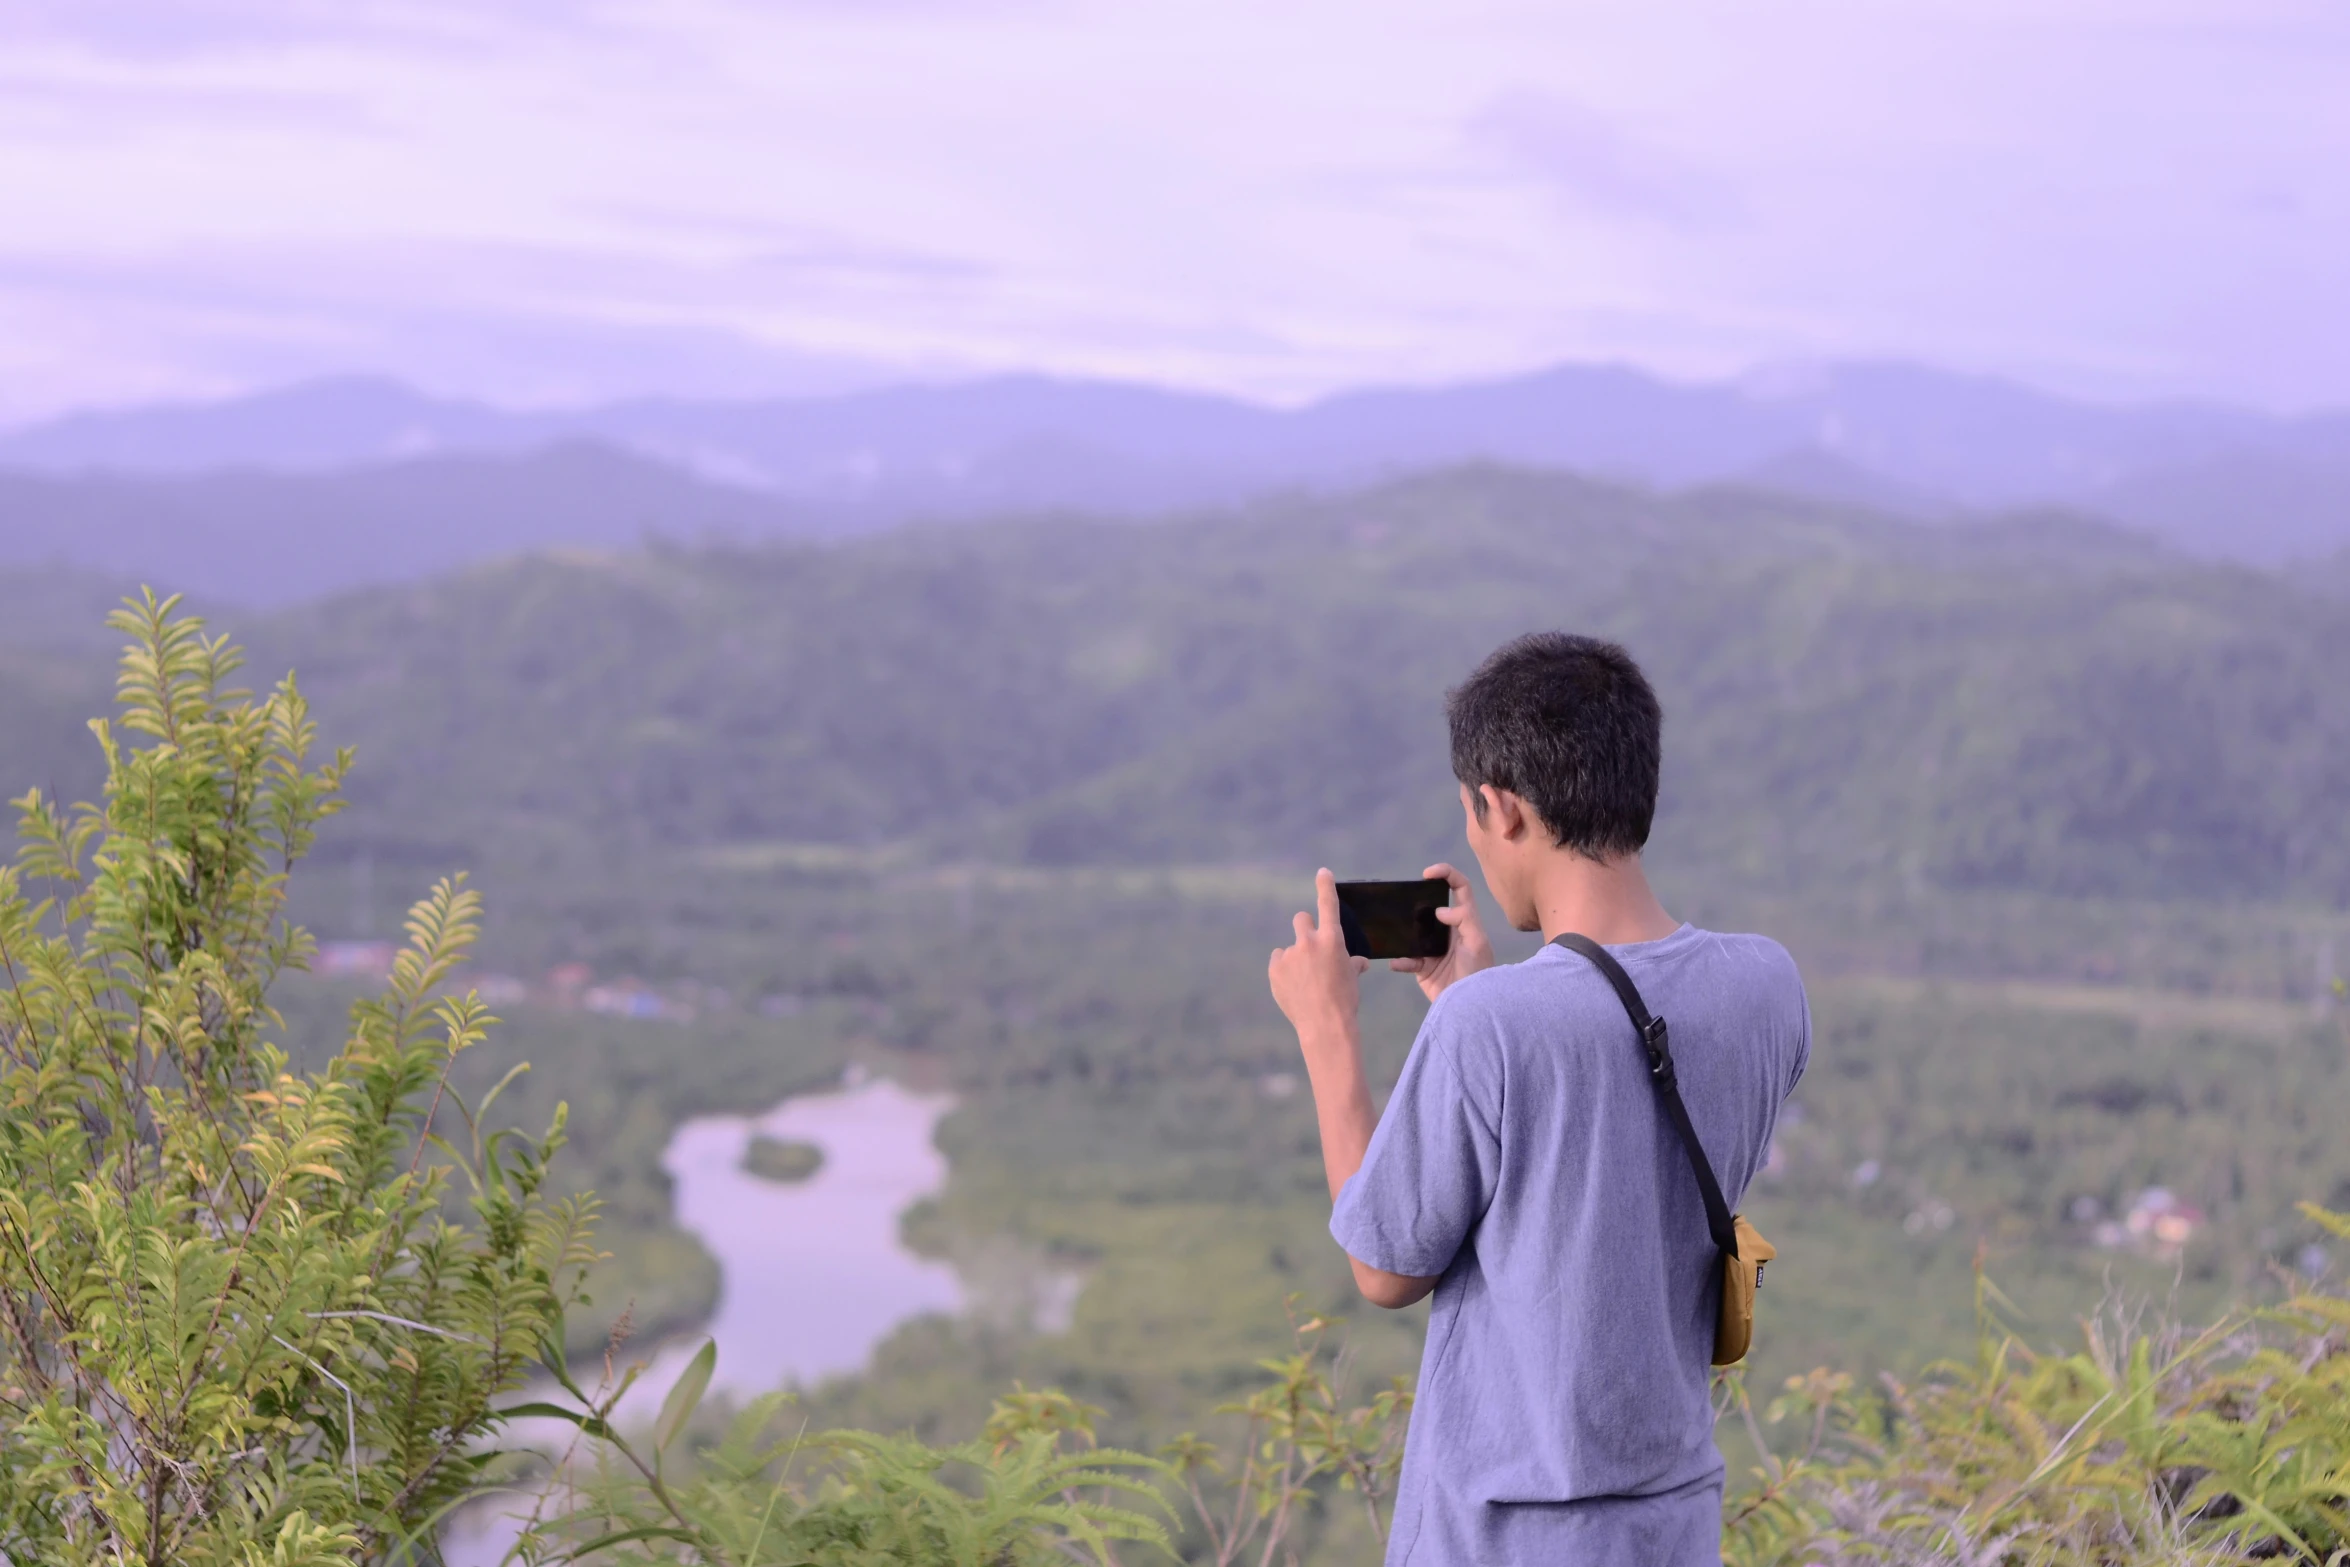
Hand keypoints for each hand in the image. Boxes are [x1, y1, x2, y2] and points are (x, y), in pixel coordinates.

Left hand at [1268, 868, 1368, 1053]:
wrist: (1324, 1026)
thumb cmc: (1344, 1000)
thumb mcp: (1352, 978)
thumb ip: (1352, 963)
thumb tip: (1359, 962)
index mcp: (1332, 939)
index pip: (1328, 904)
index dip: (1325, 885)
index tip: (1322, 872)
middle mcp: (1308, 941)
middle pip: (1301, 919)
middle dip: (1305, 929)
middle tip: (1310, 948)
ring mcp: (1289, 954)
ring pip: (1290, 947)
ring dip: (1296, 957)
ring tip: (1304, 981)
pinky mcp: (1274, 968)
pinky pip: (1278, 961)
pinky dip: (1284, 970)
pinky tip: (1293, 986)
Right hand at [1389, 862, 1494, 1001]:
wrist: (1471, 1008)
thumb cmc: (1478, 972)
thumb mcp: (1477, 943)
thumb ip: (1463, 920)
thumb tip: (1439, 909)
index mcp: (1465, 921)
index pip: (1460, 889)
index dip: (1447, 875)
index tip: (1428, 874)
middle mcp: (1448, 931)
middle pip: (1431, 907)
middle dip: (1417, 901)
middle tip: (1404, 900)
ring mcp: (1434, 949)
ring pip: (1414, 932)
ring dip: (1404, 930)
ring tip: (1394, 927)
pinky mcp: (1423, 968)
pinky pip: (1407, 960)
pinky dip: (1400, 961)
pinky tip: (1396, 962)